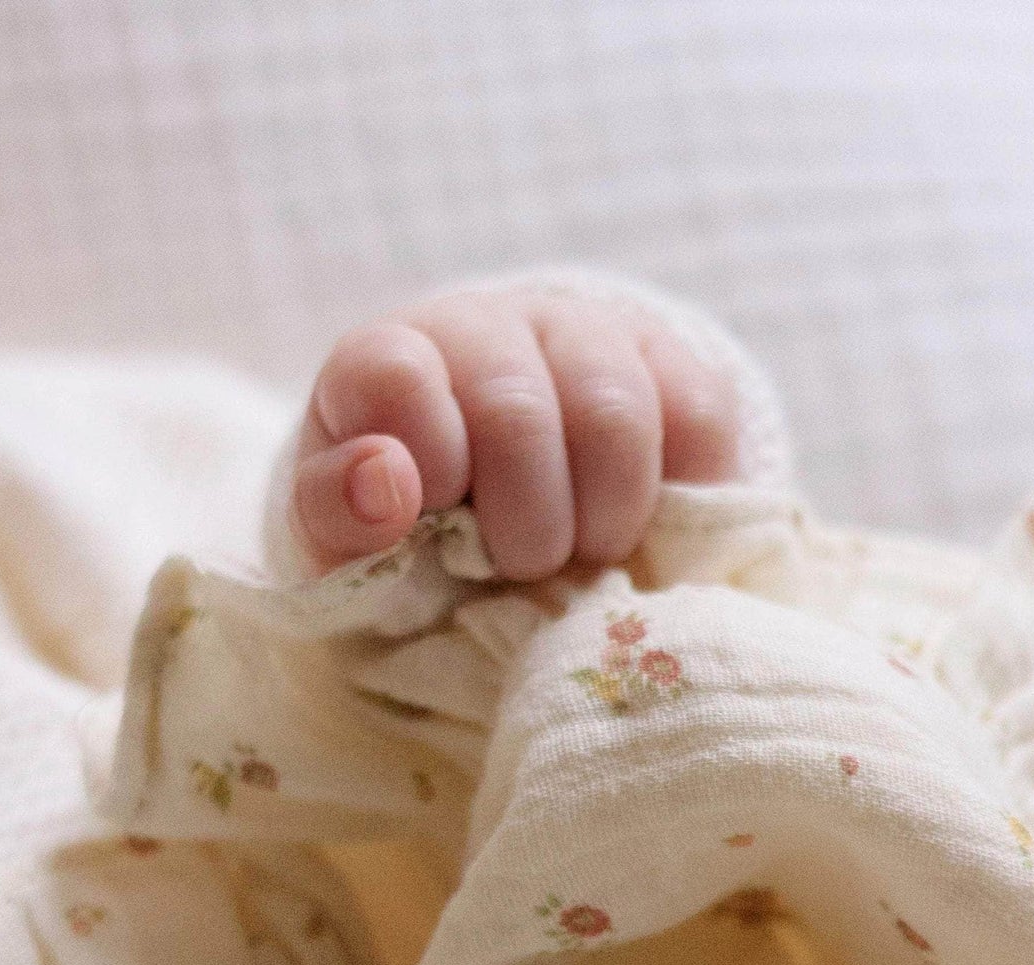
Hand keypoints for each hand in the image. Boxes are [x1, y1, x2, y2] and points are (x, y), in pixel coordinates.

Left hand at [289, 286, 738, 580]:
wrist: (499, 534)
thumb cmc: (408, 542)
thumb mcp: (342, 546)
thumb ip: (334, 515)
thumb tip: (385, 481)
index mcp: (388, 361)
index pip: (396, 376)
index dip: (426, 459)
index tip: (439, 517)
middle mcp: (485, 326)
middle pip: (516, 410)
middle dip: (524, 525)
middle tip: (519, 568)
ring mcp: (583, 335)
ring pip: (615, 410)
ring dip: (603, 519)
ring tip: (583, 554)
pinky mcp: (670, 365)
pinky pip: (698, 416)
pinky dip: (679, 495)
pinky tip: (638, 527)